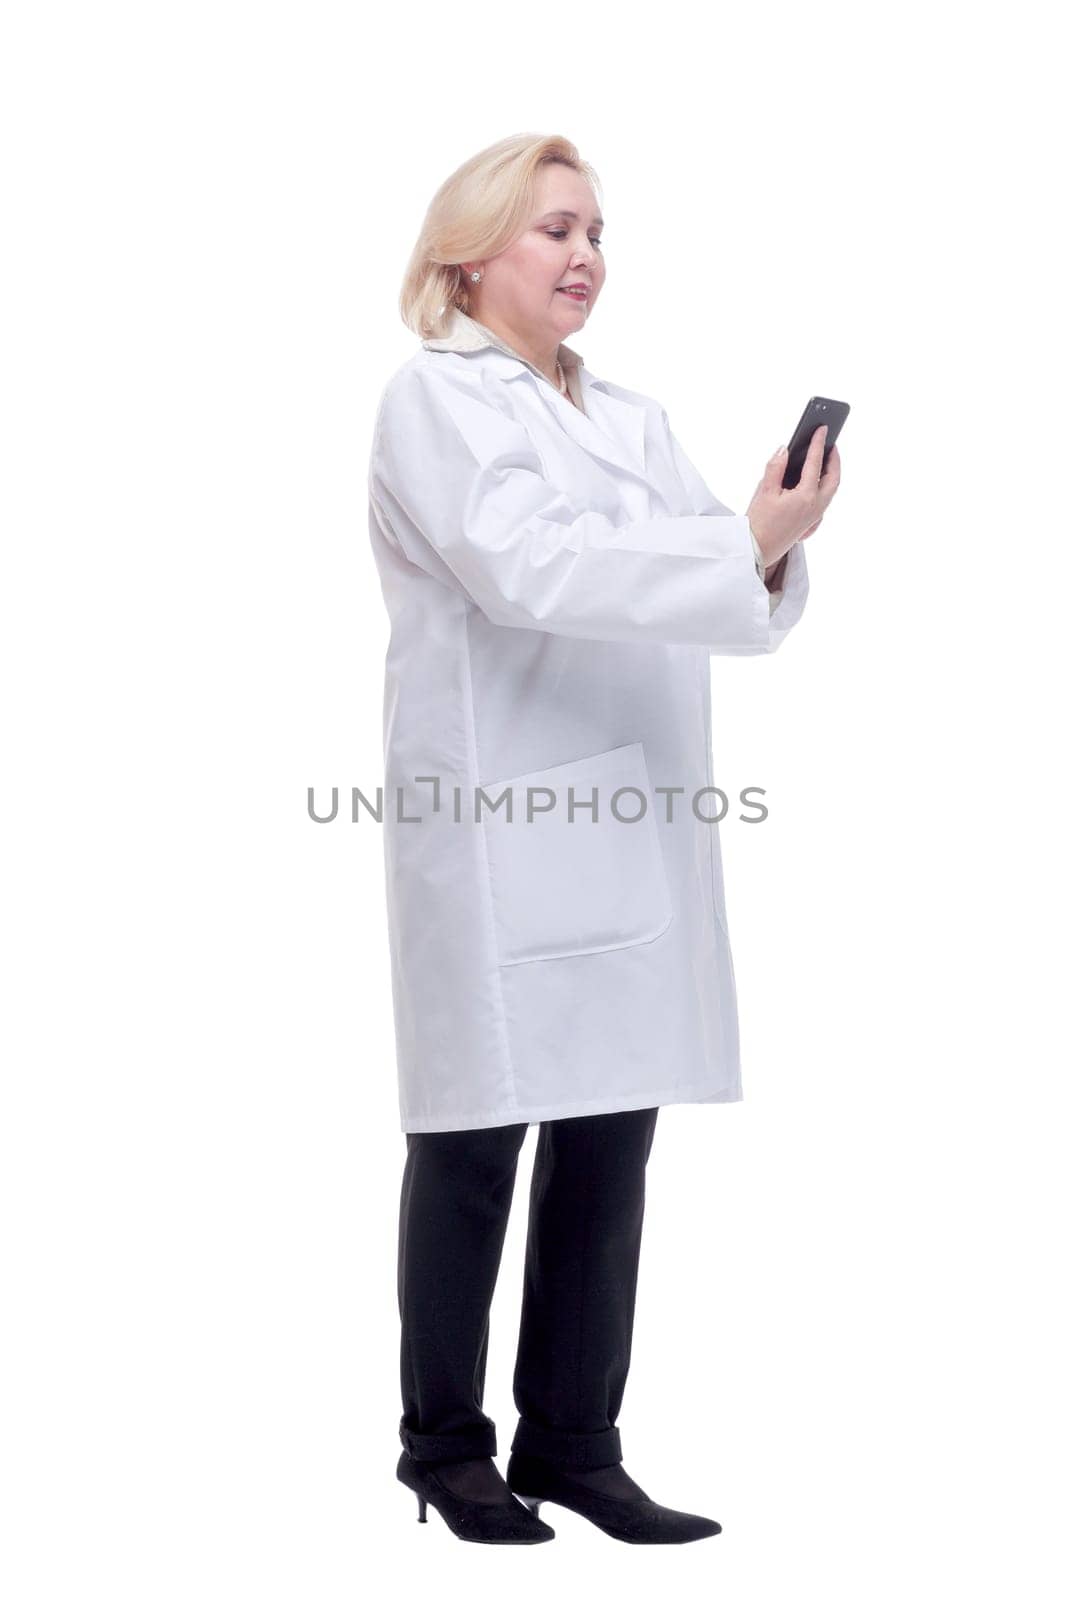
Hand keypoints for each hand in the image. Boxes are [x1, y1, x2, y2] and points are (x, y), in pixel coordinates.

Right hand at [747, 426, 839, 569]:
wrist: (757, 551)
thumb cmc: (758, 524)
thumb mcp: (764, 491)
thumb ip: (776, 467)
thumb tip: (784, 450)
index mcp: (806, 496)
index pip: (815, 463)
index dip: (818, 444)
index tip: (822, 429)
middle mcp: (816, 507)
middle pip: (833, 478)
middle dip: (834, 460)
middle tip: (831, 444)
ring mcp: (815, 517)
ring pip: (830, 491)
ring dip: (831, 473)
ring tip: (826, 460)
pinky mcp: (810, 524)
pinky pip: (824, 503)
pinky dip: (824, 489)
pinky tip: (817, 484)